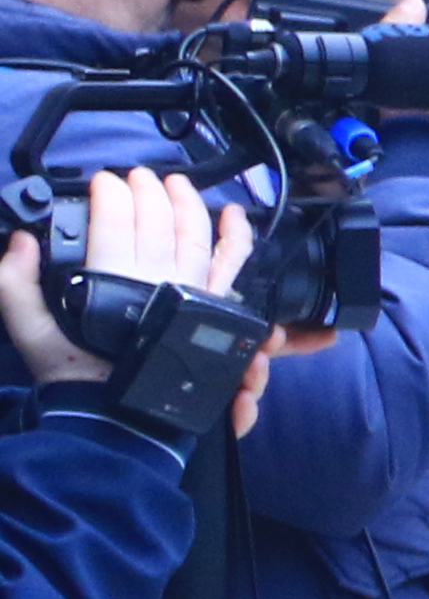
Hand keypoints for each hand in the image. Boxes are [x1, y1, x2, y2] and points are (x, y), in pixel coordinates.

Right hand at [2, 174, 277, 431]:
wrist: (120, 421)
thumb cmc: (79, 378)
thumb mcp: (32, 333)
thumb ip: (16, 286)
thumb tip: (18, 244)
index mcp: (112, 282)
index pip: (114, 220)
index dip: (109, 193)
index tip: (103, 181)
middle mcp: (159, 281)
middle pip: (160, 220)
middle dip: (148, 190)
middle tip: (137, 177)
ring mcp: (193, 293)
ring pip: (197, 235)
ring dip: (188, 203)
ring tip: (177, 184)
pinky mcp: (215, 309)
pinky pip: (234, 265)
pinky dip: (237, 238)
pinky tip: (234, 216)